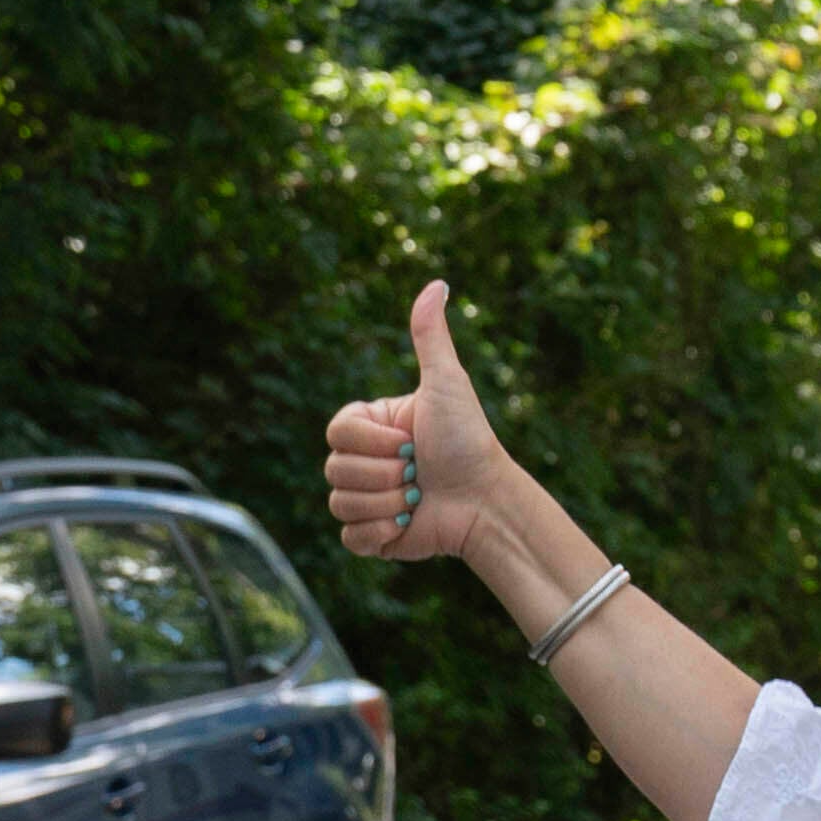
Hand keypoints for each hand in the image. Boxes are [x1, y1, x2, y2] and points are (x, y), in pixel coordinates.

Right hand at [319, 280, 510, 565]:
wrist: (486, 500)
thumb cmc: (468, 440)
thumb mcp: (448, 384)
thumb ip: (431, 337)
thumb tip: (436, 283)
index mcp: (372, 425)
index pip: (337, 431)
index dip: (372, 442)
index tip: (409, 441)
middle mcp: (364, 459)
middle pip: (334, 469)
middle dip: (384, 475)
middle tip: (417, 472)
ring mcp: (366, 498)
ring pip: (339, 504)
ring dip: (386, 503)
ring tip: (418, 498)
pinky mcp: (372, 535)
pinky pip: (348, 537)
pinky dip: (378, 534)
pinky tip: (406, 525)